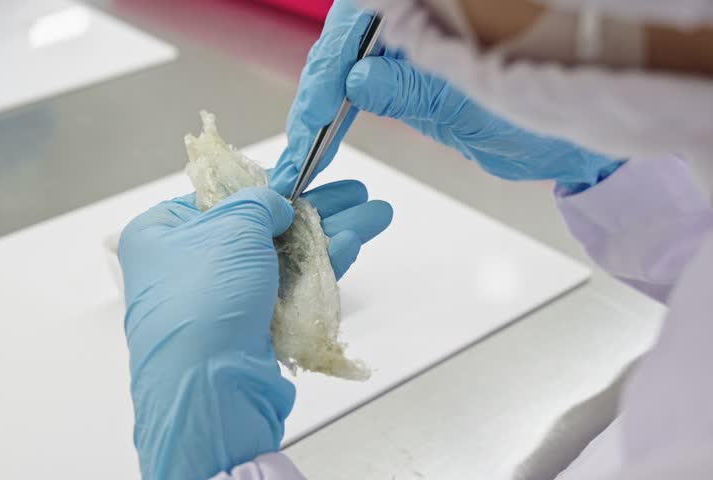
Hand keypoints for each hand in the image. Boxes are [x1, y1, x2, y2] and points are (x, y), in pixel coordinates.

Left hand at [118, 181, 390, 478]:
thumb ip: (260, 203)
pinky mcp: (247, 329)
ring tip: (375, 215)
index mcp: (163, 232)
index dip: (269, 185)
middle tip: (358, 194)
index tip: (307, 175)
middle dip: (315, 209)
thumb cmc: (207, 298)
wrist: (208, 391)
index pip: (221, 197)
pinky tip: (354, 244)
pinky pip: (286, 288)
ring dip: (329, 235)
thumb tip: (275, 203)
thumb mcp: (233, 228)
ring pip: (281, 257)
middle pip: (261, 226)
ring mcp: (219, 299)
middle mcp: (186, 264)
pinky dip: (319, 267)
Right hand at [270, 0, 622, 193]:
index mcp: (441, 8)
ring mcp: (421, 32)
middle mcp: (428, 10)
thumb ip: (417, 92)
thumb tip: (358, 79)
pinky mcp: (415, 58)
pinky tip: (328, 125)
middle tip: (304, 135)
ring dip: (326, 94)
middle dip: (322, 82)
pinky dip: (344, 100)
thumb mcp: (479, 109)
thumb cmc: (544, 118)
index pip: (366, 20)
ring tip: (307, 139)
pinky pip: (368, 70)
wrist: (571, 139)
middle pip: (352, 31)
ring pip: (354, 51)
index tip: (318, 109)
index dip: (334, 63)